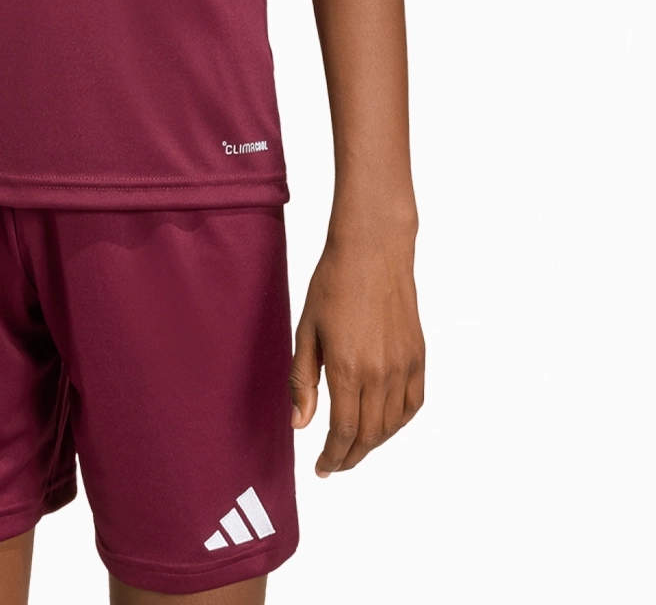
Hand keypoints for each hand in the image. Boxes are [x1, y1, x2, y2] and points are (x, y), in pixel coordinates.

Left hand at [290, 224, 423, 475]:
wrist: (373, 250)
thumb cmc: (333, 284)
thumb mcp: (306, 330)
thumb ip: (302, 380)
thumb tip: (300, 424)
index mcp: (348, 368)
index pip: (343, 432)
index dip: (333, 457)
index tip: (322, 468)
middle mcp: (380, 373)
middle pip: (369, 435)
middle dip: (350, 456)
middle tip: (335, 463)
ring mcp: (403, 366)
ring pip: (392, 424)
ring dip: (373, 443)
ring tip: (354, 446)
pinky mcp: (418, 356)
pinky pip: (413, 403)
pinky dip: (399, 422)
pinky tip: (384, 423)